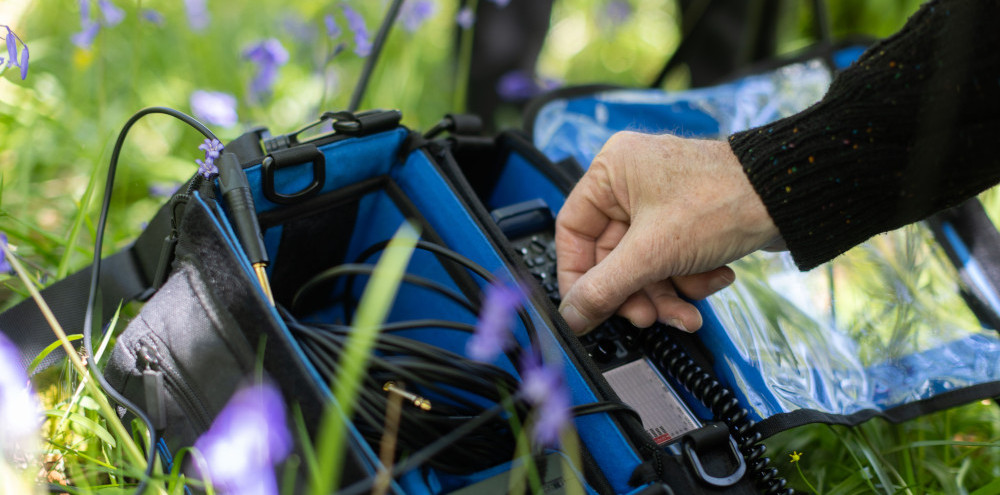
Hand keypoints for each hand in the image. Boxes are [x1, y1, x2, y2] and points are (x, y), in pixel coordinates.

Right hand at [555, 131, 781, 334]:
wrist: (790, 200)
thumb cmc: (726, 198)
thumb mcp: (653, 252)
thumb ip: (605, 288)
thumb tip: (572, 315)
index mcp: (612, 172)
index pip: (573, 232)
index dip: (578, 276)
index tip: (586, 309)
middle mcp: (632, 183)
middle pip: (612, 257)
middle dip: (635, 293)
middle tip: (646, 316)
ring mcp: (661, 202)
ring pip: (644, 266)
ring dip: (665, 295)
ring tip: (686, 311)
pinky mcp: (687, 221)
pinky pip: (670, 262)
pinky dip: (688, 280)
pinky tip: (712, 281)